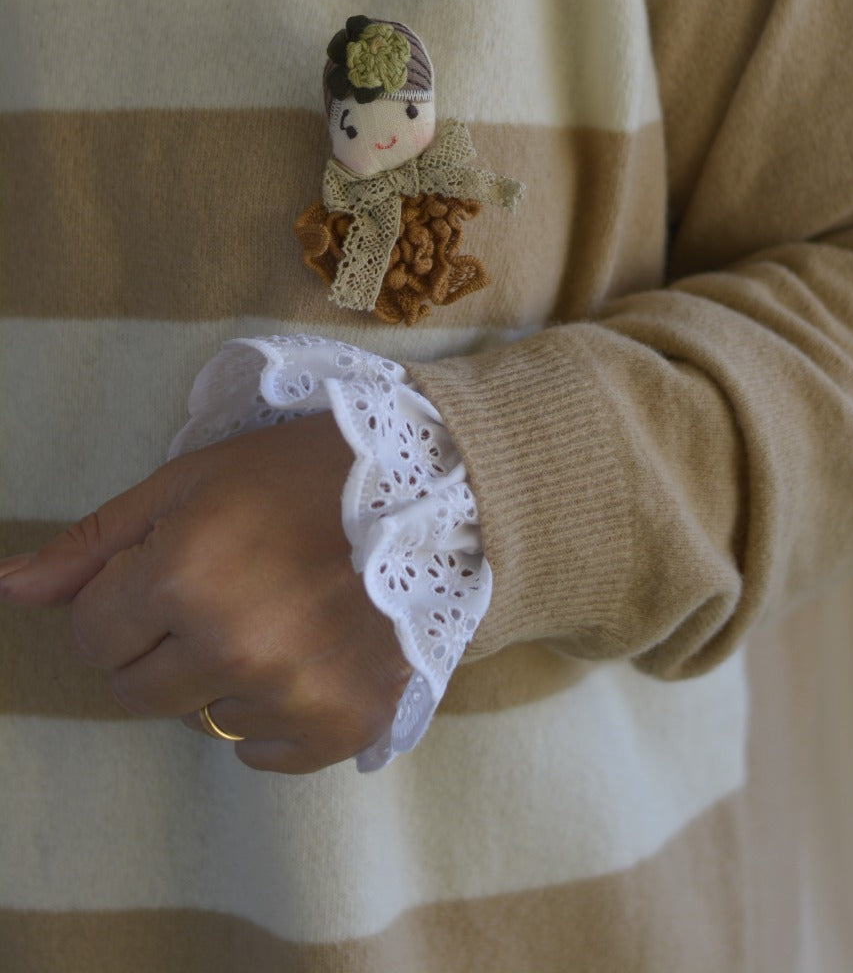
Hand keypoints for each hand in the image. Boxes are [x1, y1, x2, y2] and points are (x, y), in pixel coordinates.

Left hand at [0, 412, 411, 772]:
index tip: (174, 567)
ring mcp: (290, 695)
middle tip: (224, 588)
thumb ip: (94, 544)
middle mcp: (232, 646)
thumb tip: (9, 589)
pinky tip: (306, 650)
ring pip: (200, 719)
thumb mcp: (190, 481)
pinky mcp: (341, 725)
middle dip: (161, 643)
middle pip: (135, 691)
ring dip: (221, 675)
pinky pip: (260, 751)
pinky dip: (272, 713)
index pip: (92, 636)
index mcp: (184, 575)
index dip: (121, 600)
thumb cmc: (303, 471)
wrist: (438, 489)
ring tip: (279, 609)